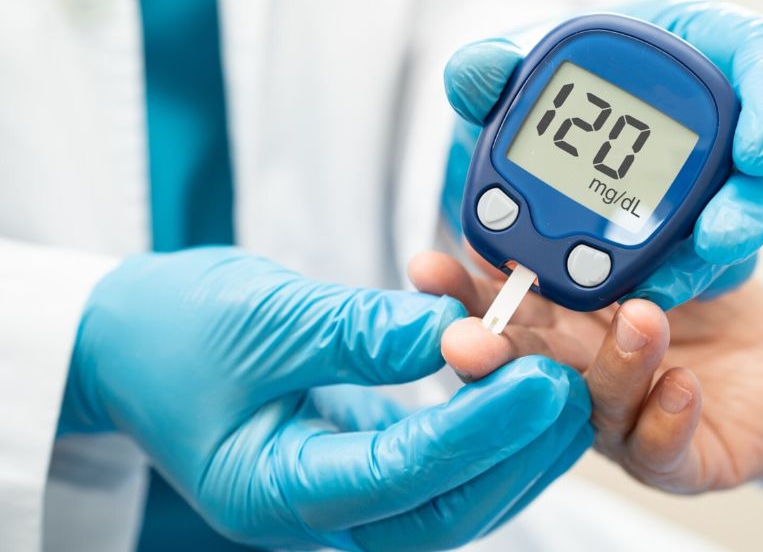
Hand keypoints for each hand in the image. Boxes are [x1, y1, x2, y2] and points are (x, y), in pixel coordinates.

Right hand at [59, 247, 592, 549]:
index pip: (396, 475)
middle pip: (438, 513)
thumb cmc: (172, 330)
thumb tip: (457, 330)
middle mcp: (310, 510)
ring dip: (509, 452)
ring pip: (446, 501)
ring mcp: (336, 494)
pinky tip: (516, 395)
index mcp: (270, 488)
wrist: (130, 341)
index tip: (535, 380)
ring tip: (561, 392)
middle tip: (564, 388)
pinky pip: (434, 469)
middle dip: (510, 455)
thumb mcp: (260, 317)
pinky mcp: (356, 463)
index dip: (474, 430)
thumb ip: (359, 331)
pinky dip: (480, 436)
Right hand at [412, 251, 762, 492]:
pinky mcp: (678, 458)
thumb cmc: (715, 302)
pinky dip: (665, 418)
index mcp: (564, 325)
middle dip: (489, 351)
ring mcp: (623, 422)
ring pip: (592, 406)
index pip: (499, 308)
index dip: (460, 291)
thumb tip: (558, 168)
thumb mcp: (667, 238)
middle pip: (522, 368)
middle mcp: (580, 377)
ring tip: (640, 318)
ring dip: (607, 364)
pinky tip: (681, 384)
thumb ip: (615, 217)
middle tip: (466, 340)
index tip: (428, 269)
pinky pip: (661, 449)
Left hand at [442, 0, 762, 308]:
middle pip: (761, 163)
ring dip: (702, 262)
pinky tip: (634, 299)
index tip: (762, 148)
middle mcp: (715, 123)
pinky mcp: (689, 235)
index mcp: (692, 55)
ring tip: (664, 287)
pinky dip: (667, 282)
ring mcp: (709, 184)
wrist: (546, 141)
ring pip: (730, 226)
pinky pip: (691, 262)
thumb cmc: (552, 90)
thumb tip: (479, 74)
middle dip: (747, 208)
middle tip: (718, 239)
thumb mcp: (518, 73)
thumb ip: (496, 69)